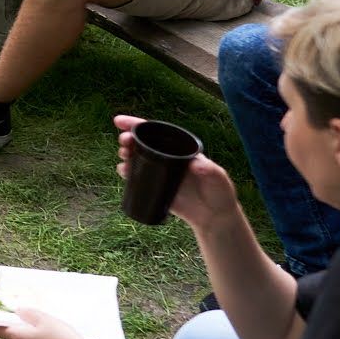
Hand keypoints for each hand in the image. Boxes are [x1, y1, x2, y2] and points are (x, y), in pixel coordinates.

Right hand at [113, 114, 238, 229]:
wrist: (213, 217)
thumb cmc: (219, 193)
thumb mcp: (219, 178)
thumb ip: (211, 170)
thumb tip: (197, 164)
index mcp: (180, 148)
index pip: (157, 132)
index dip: (137, 124)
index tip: (120, 121)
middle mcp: (167, 157)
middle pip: (143, 143)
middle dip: (129, 138)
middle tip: (124, 142)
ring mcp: (159, 172)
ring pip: (137, 158)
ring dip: (126, 155)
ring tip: (123, 158)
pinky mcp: (154, 187)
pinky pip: (136, 177)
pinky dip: (127, 172)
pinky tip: (123, 171)